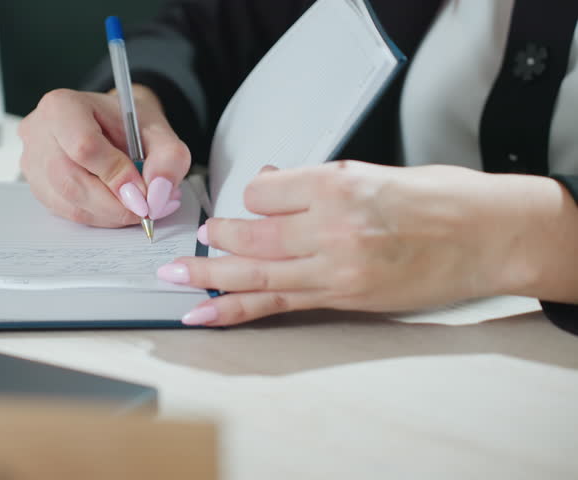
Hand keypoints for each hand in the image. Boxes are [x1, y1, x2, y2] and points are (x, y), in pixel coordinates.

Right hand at [18, 86, 189, 227]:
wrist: (112, 124)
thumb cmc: (128, 124)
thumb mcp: (158, 131)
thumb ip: (168, 159)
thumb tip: (157, 195)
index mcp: (62, 106)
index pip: (84, 147)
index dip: (116, 176)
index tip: (143, 193)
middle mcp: (39, 133)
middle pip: (71, 181)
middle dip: (113, 204)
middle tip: (145, 210)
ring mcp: (32, 162)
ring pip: (68, 203)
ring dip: (108, 215)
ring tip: (138, 208)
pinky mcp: (37, 187)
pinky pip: (66, 212)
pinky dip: (97, 217)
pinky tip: (117, 209)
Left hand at [157, 161, 534, 325]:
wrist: (487, 235)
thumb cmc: (439, 198)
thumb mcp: (372, 170)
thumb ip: (314, 181)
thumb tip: (270, 184)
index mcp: (337, 185)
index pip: (264, 191)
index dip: (252, 196)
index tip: (250, 201)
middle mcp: (330, 226)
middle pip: (250, 234)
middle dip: (216, 236)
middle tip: (198, 237)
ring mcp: (335, 268)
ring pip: (254, 272)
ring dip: (207, 276)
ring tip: (173, 277)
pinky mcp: (341, 298)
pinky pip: (276, 304)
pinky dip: (234, 310)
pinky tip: (203, 314)